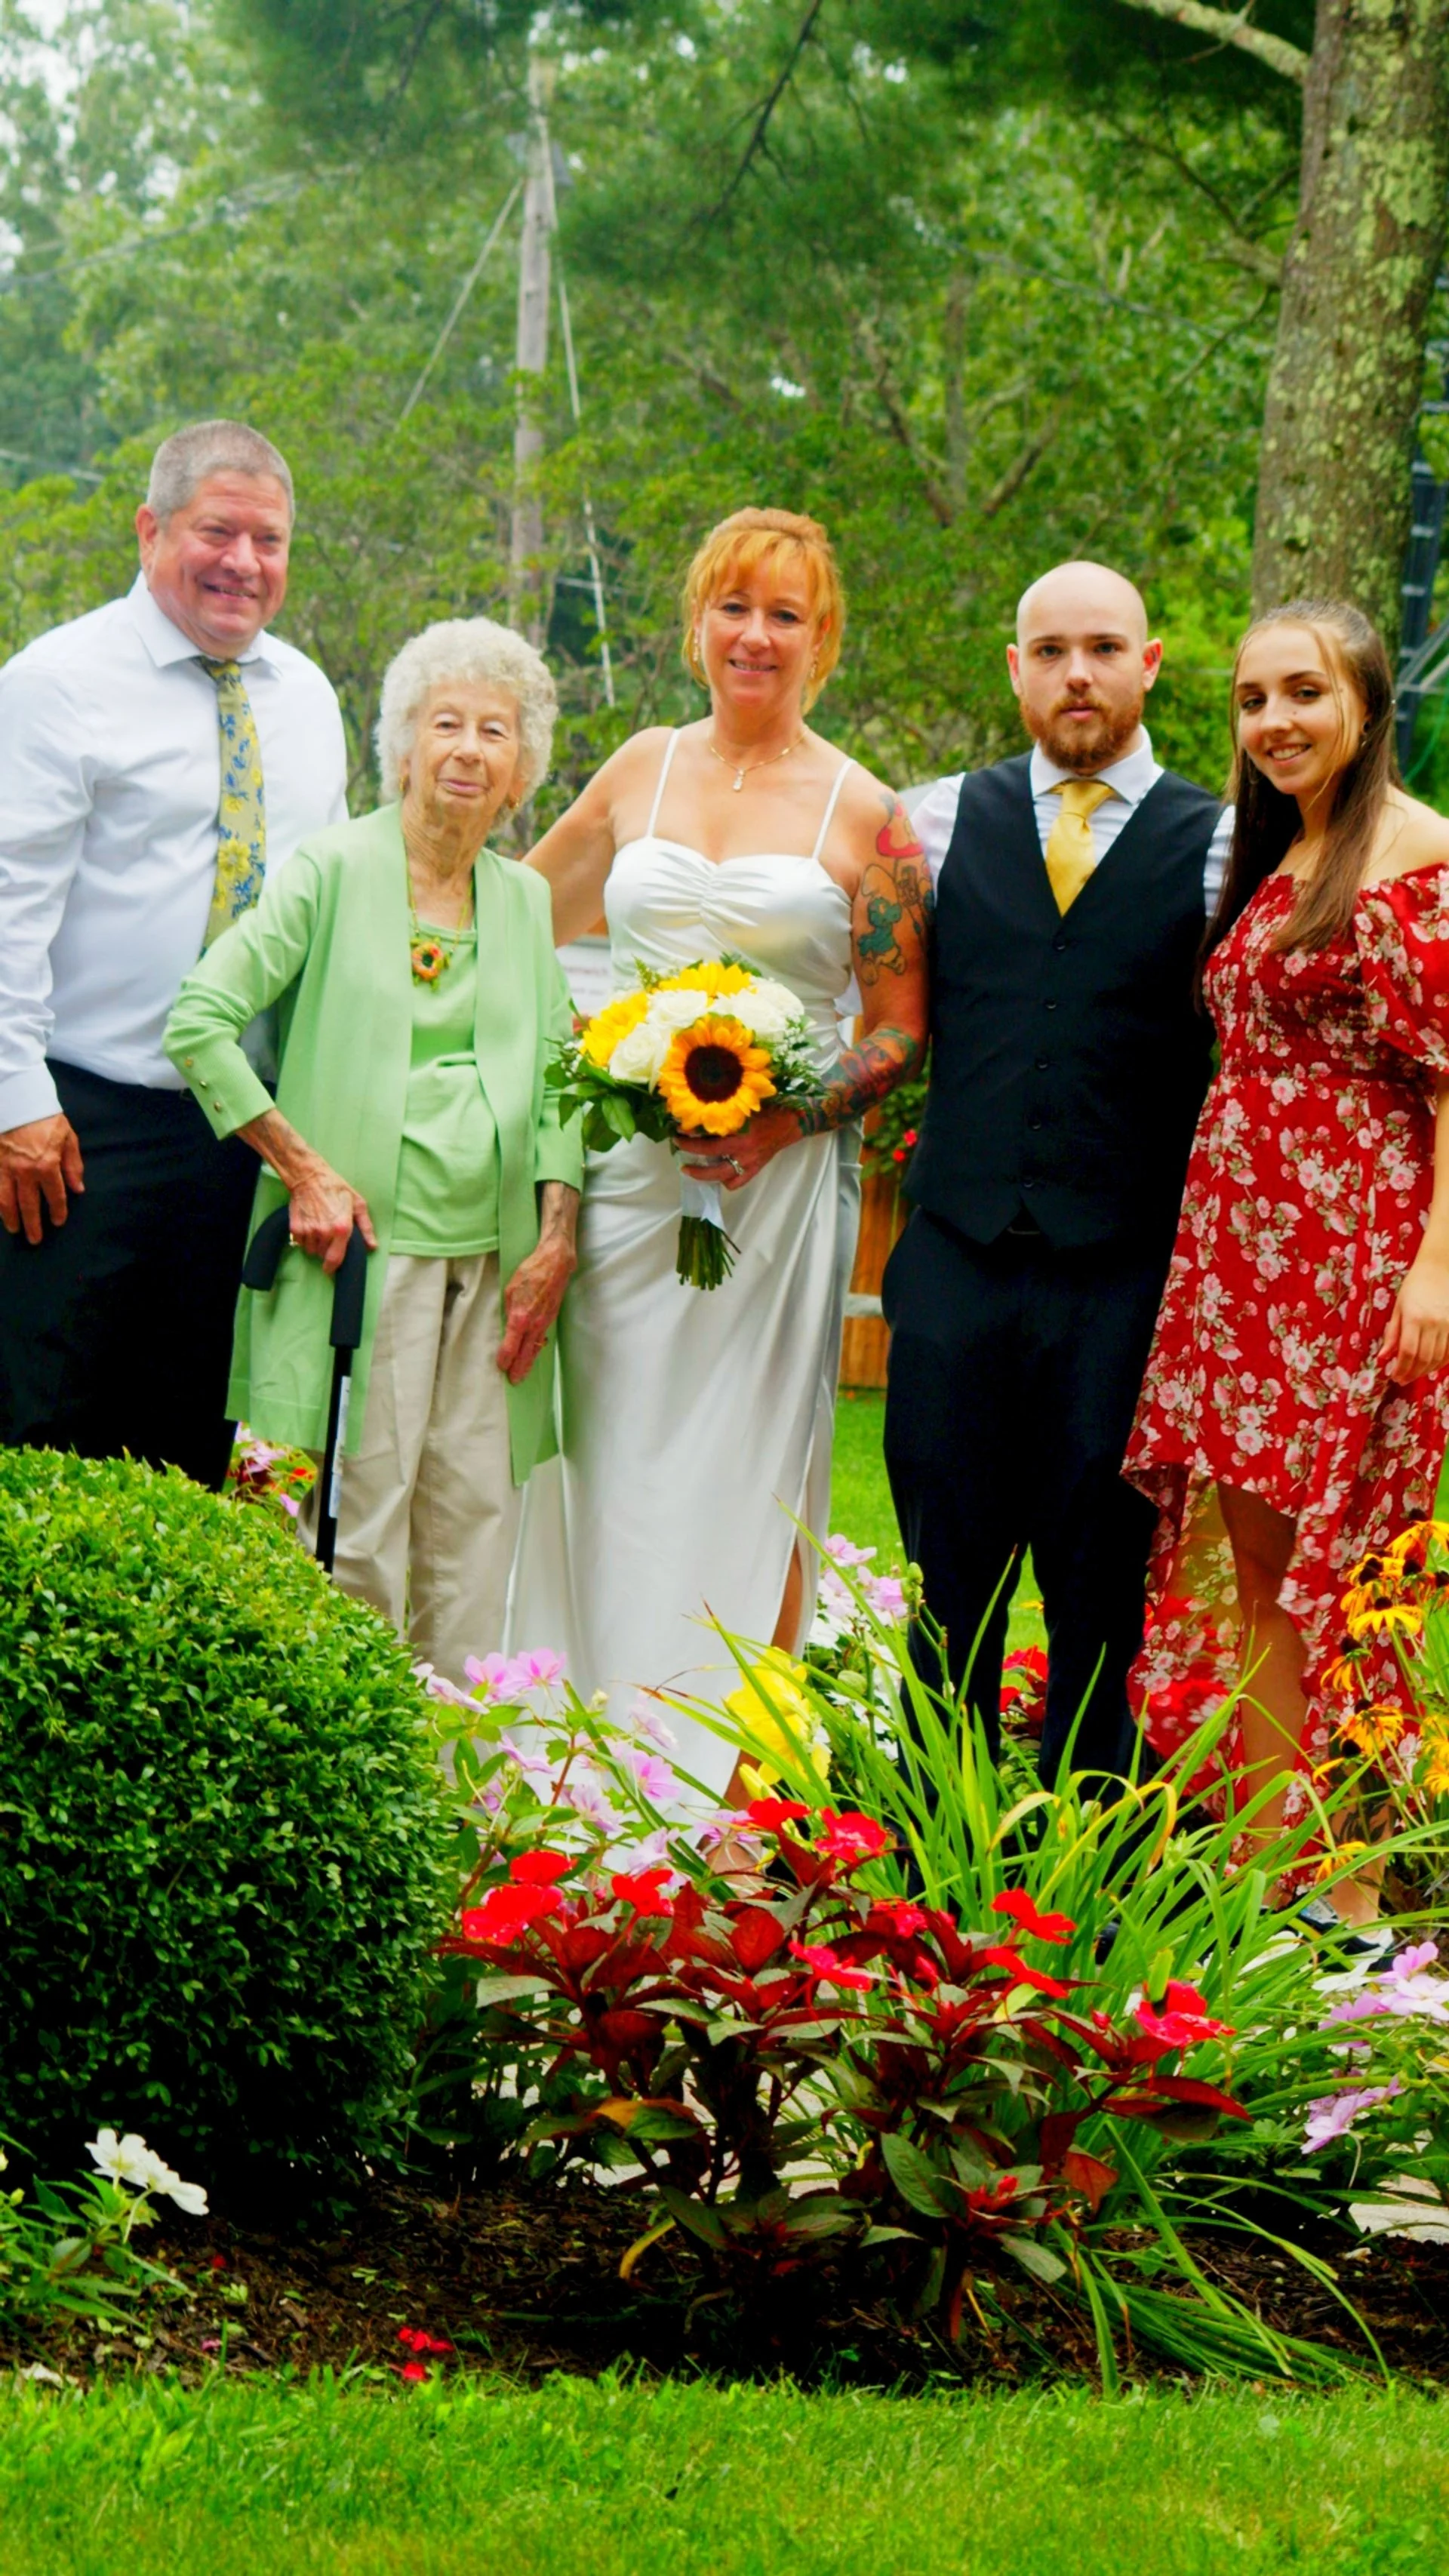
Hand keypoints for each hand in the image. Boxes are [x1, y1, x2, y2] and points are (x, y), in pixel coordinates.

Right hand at [0, 1113, 84, 1241]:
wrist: (17, 1098)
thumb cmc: (45, 1117)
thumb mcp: (67, 1137)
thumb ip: (73, 1164)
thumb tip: (78, 1188)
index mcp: (47, 1165)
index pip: (54, 1196)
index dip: (57, 1211)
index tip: (58, 1221)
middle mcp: (25, 1171)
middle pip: (29, 1205)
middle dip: (33, 1224)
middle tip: (35, 1239)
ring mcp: (5, 1168)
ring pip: (6, 1200)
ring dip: (10, 1218)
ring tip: (14, 1229)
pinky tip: (0, 1210)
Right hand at [286, 1157, 376, 1275]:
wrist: (309, 1177)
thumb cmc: (336, 1188)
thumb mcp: (358, 1204)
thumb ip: (366, 1227)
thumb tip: (372, 1246)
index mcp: (342, 1228)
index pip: (336, 1259)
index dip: (333, 1267)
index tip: (331, 1269)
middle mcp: (324, 1233)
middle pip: (323, 1255)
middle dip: (326, 1251)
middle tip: (328, 1238)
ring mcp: (309, 1231)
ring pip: (311, 1250)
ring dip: (315, 1245)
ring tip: (319, 1229)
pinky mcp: (295, 1228)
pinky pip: (300, 1243)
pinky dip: (304, 1239)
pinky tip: (309, 1226)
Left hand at [498, 1234, 575, 1384]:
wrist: (555, 1264)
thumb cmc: (531, 1272)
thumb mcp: (510, 1289)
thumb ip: (508, 1309)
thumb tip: (506, 1323)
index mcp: (520, 1316)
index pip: (511, 1345)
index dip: (505, 1358)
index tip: (500, 1366)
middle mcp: (534, 1323)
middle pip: (526, 1353)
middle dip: (519, 1369)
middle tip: (514, 1381)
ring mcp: (545, 1322)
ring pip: (536, 1347)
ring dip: (529, 1362)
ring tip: (522, 1374)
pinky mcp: (551, 1318)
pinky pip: (542, 1338)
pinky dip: (536, 1349)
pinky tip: (532, 1354)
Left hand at [680, 1105, 804, 1190]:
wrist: (791, 1122)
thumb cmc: (768, 1110)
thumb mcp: (745, 1109)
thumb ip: (725, 1115)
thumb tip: (701, 1114)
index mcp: (741, 1137)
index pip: (710, 1144)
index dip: (691, 1140)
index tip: (678, 1133)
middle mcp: (744, 1154)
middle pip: (712, 1166)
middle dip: (692, 1162)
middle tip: (679, 1152)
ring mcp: (750, 1165)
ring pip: (721, 1177)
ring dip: (703, 1175)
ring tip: (690, 1169)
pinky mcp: (755, 1170)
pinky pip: (736, 1182)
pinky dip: (725, 1181)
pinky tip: (717, 1174)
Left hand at [1379, 1252, 1448, 1383]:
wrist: (1439, 1269)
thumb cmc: (1414, 1287)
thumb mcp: (1398, 1308)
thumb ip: (1392, 1334)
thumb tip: (1383, 1357)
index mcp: (1414, 1317)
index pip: (1407, 1352)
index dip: (1401, 1368)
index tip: (1395, 1377)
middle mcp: (1433, 1323)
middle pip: (1423, 1358)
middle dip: (1412, 1373)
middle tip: (1403, 1379)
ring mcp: (1448, 1324)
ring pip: (1438, 1358)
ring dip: (1426, 1370)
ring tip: (1414, 1374)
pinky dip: (1441, 1362)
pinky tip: (1431, 1366)